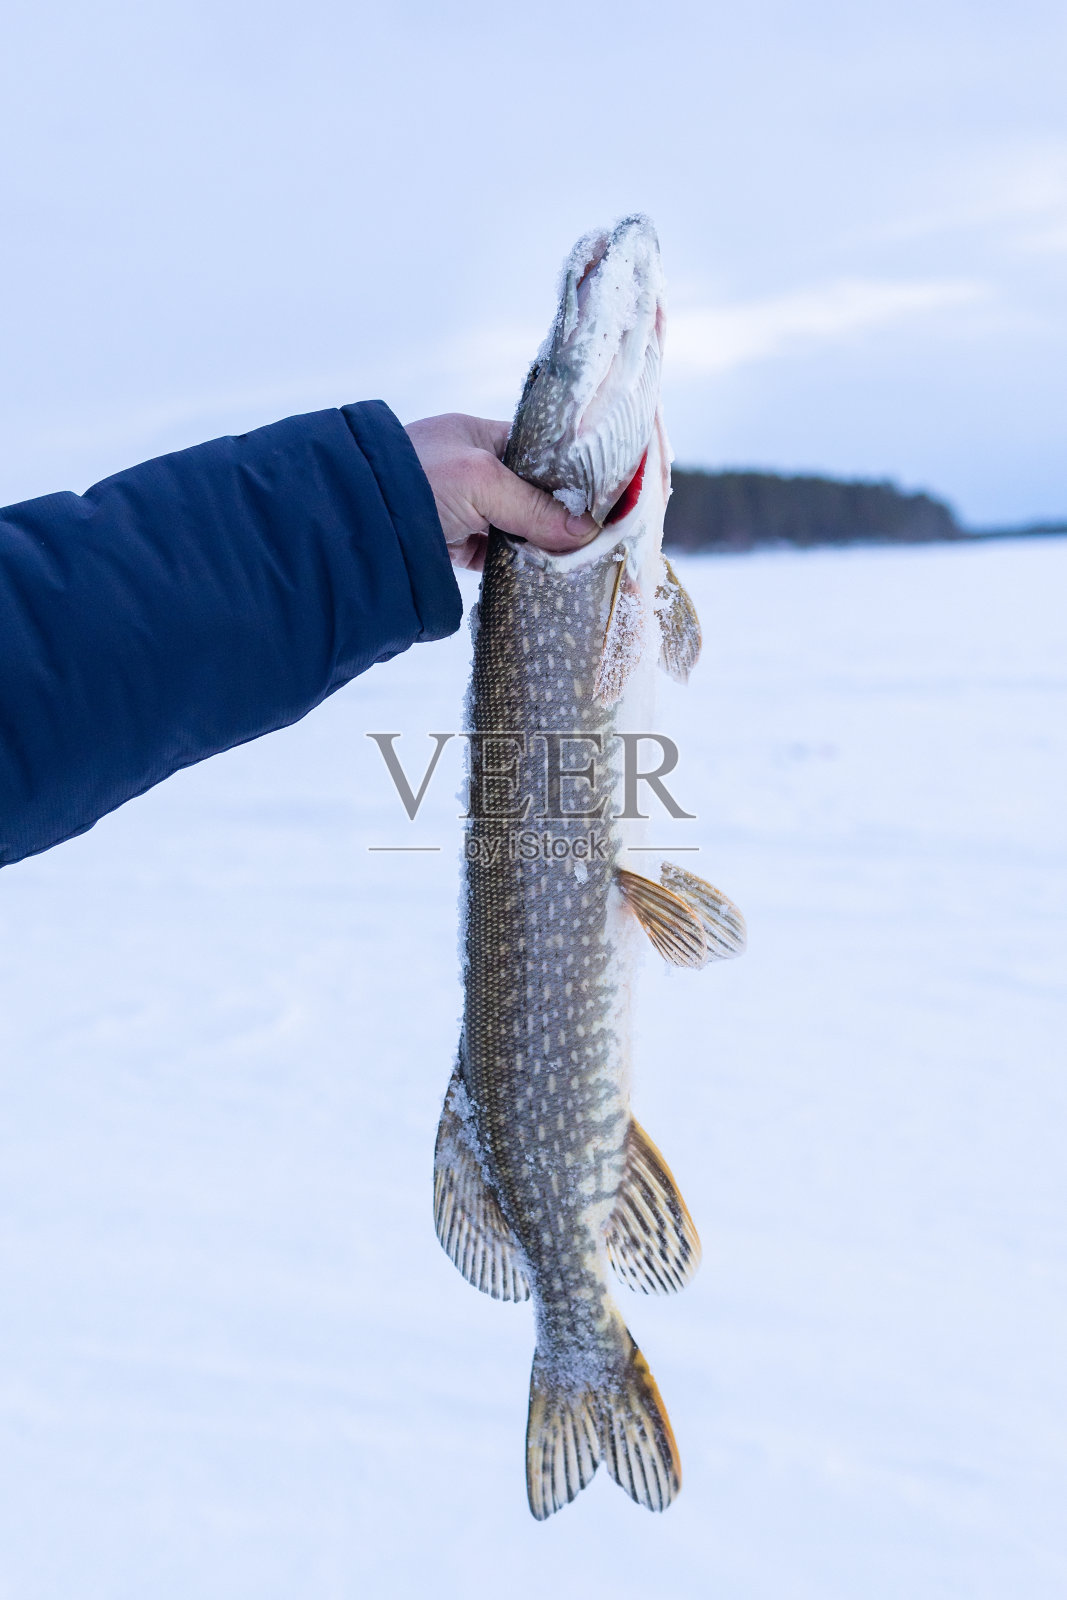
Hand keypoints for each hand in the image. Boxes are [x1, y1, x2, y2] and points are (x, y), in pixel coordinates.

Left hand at [404, 413, 597, 571]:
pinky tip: (543, 574)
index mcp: (479, 437)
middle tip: (597, 536)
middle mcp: (471, 470)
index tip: (604, 497)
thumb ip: (533, 506)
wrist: (351, 523)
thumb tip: (586, 531)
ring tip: (578, 559)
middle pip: (531, 494)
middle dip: (559, 514)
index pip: (539, 452)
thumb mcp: (480, 481)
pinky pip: (495, 555)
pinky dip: (516, 565)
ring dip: (539, 543)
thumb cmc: (413, 480)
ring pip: (515, 527)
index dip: (571, 473)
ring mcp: (462, 509)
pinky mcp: (452, 546)